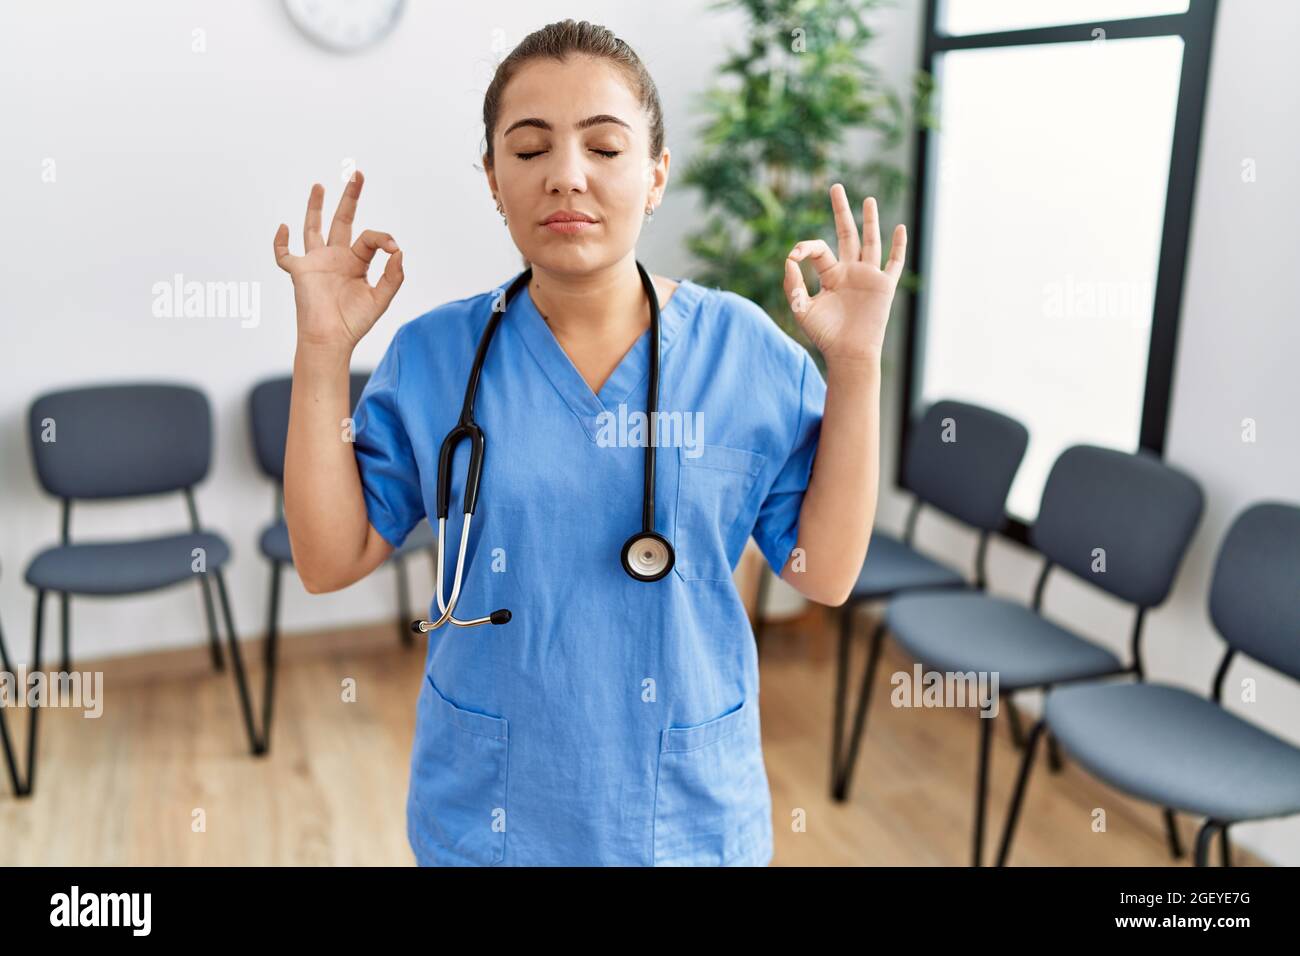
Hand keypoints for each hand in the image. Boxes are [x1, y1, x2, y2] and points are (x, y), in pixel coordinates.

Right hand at [273, 171, 403, 352]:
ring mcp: (316, 262)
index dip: (382, 237)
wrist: (331, 340)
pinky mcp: (299, 271)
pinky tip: (284, 227)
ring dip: (315, 207)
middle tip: (357, 174)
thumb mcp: (381, 299)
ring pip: (313, 228)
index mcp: (357, 263)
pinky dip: (280, 241)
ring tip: (320, 185)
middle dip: (349, 198)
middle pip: (342, 220)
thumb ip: (393, 276)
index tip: (393, 246)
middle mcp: (336, 258)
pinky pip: (284, 254)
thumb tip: (399, 250)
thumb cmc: (354, 323)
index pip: (368, 238)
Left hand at [783, 183, 906, 367]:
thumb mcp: (802, 309)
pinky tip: (900, 228)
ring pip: (870, 242)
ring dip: (870, 220)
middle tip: (835, 187)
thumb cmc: (825, 335)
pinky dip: (899, 246)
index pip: (818, 249)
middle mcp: (849, 271)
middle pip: (846, 233)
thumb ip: (793, 284)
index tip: (794, 255)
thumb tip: (789, 259)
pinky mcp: (884, 286)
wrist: (848, 353)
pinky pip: (894, 263)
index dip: (805, 247)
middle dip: (840, 211)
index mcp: (829, 275)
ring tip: (867, 199)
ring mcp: (868, 277)